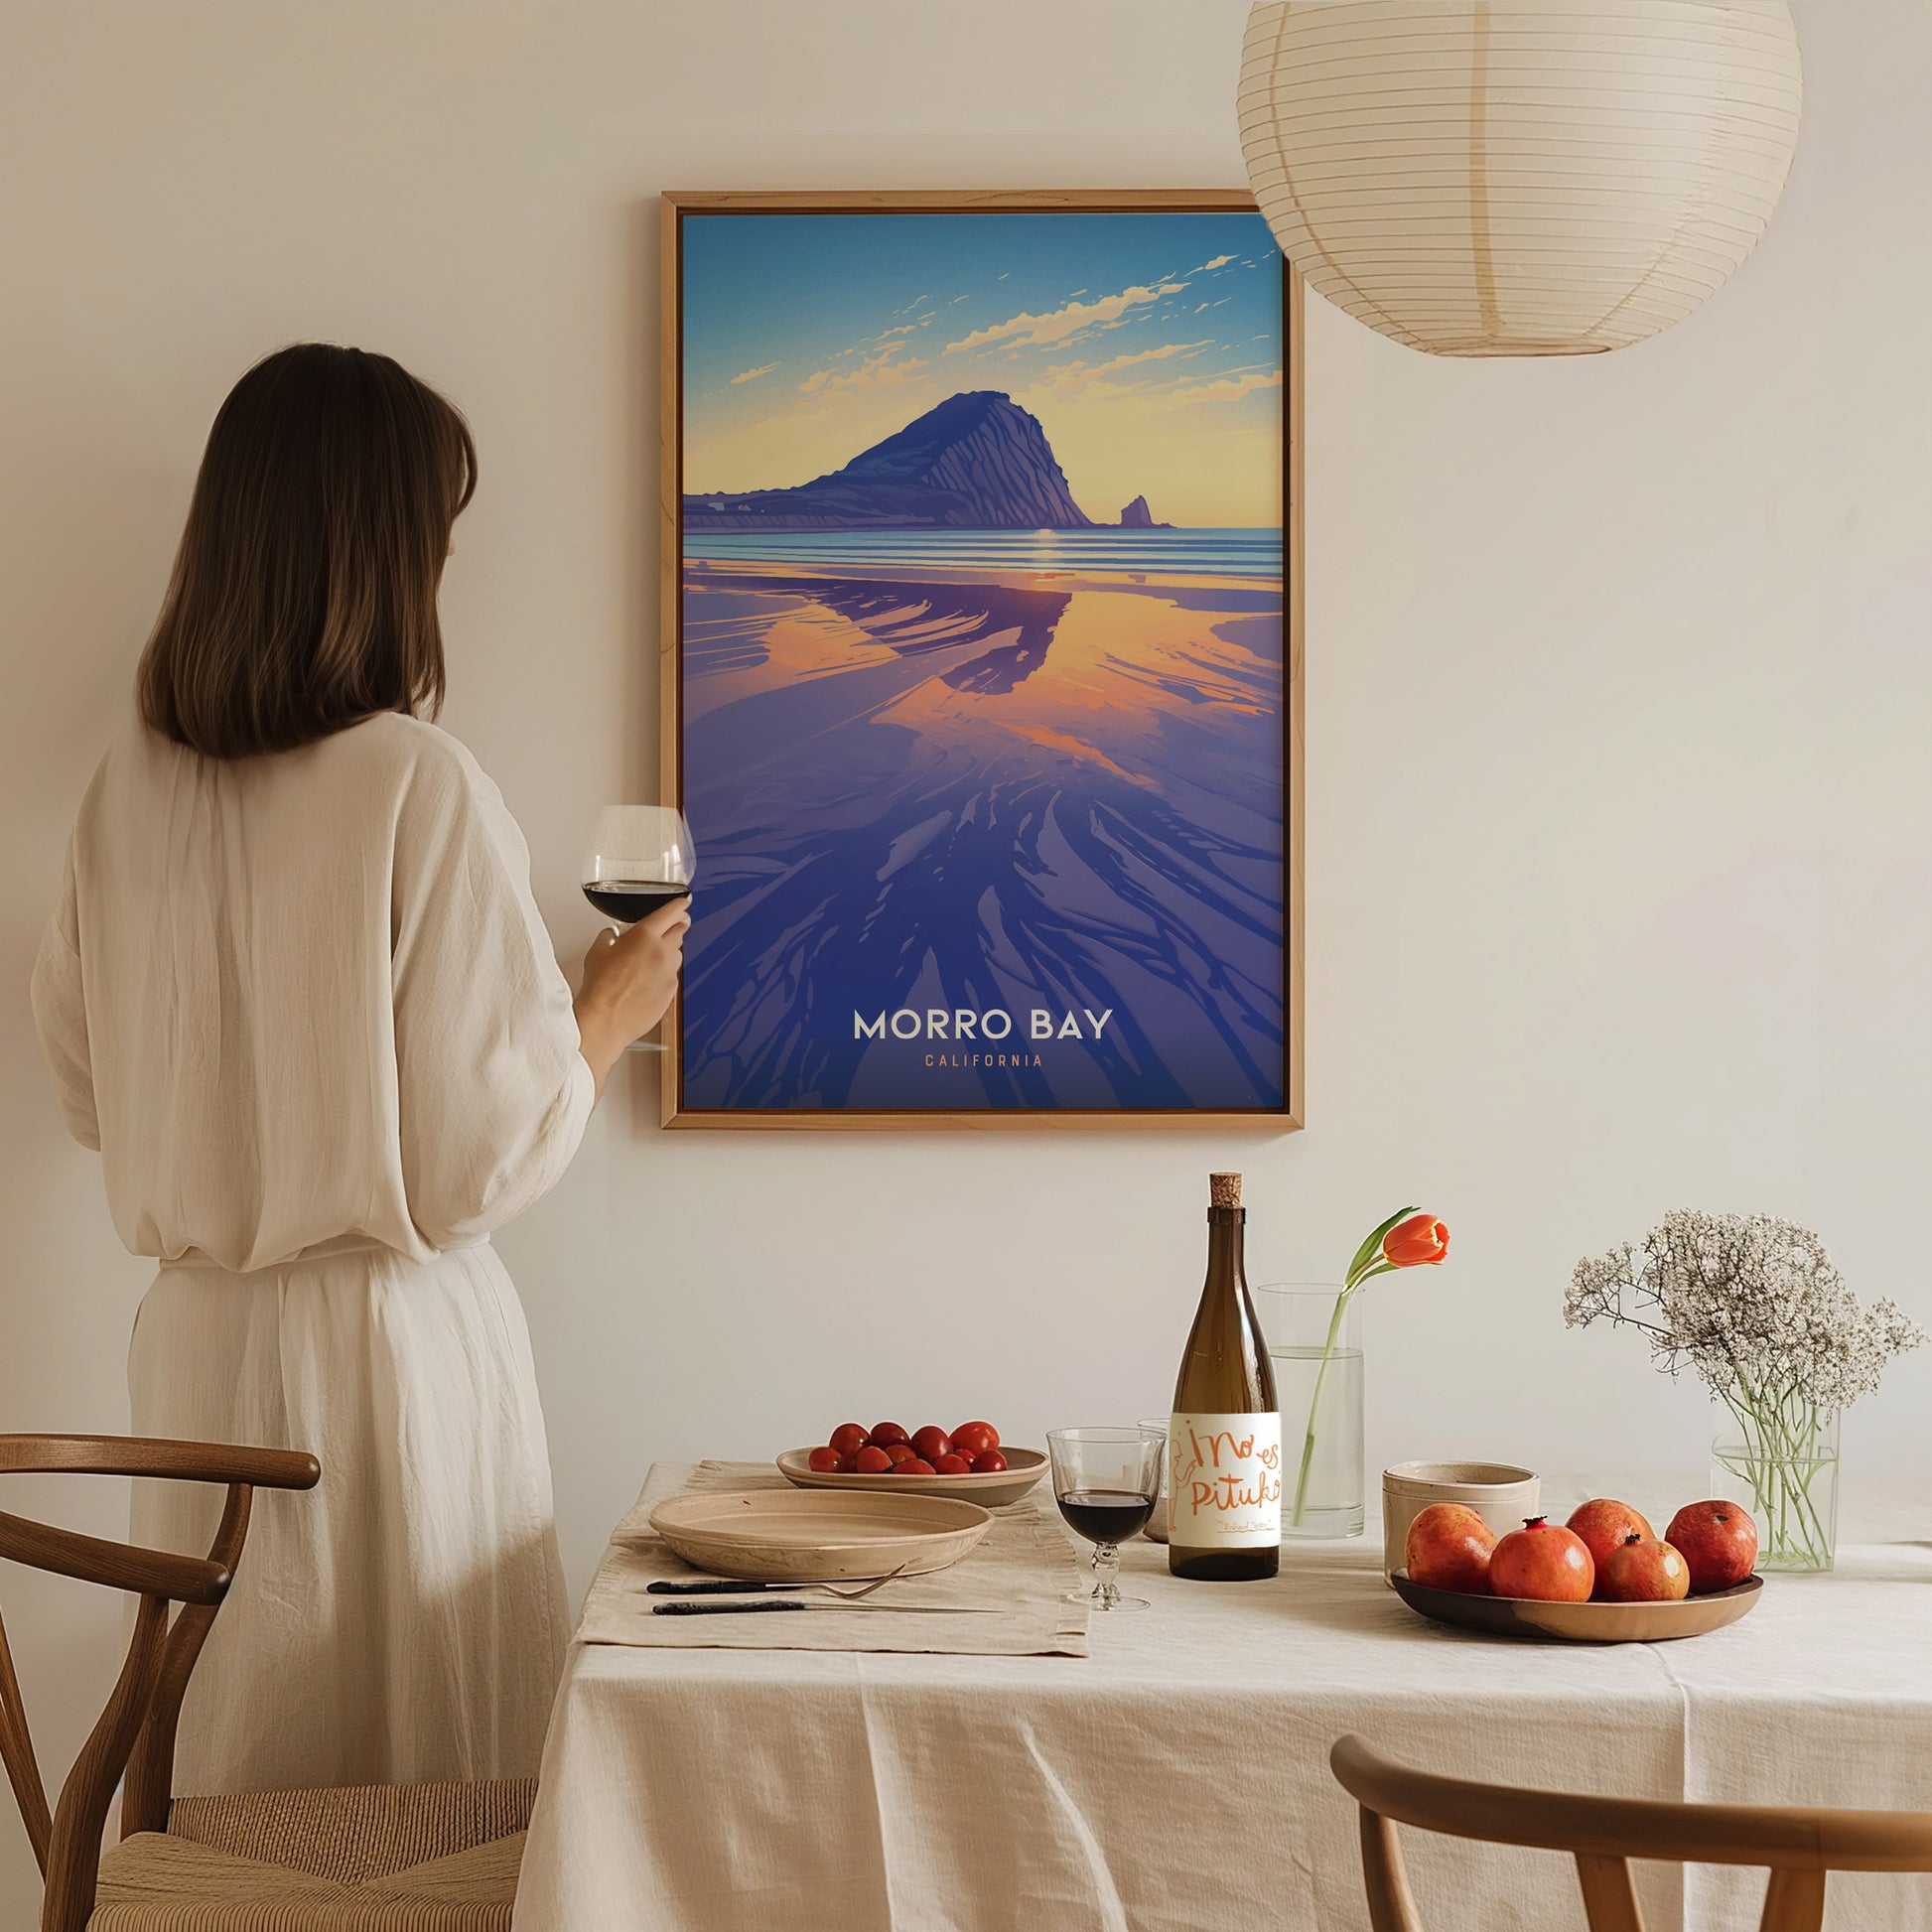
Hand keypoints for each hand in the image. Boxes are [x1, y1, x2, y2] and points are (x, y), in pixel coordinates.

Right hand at [574, 897, 690, 1095]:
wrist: (605, 1019)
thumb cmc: (600, 987)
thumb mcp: (597, 952)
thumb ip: (609, 937)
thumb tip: (612, 935)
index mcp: (644, 935)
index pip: (670, 913)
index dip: (678, 906)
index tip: (683, 903)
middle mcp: (662, 951)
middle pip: (679, 931)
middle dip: (676, 927)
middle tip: (670, 928)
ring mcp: (670, 973)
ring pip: (676, 955)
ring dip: (668, 953)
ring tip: (649, 962)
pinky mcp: (672, 991)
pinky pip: (672, 976)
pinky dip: (664, 975)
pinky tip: (647, 982)